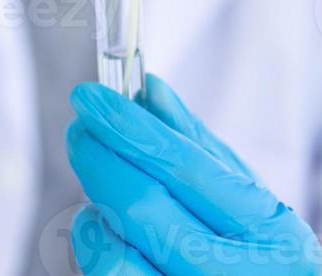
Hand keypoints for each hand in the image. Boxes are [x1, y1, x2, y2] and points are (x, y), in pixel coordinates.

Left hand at [67, 74, 320, 273]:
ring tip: (97, 186)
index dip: (128, 127)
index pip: (182, 166)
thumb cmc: (260, 249)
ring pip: (116, 255)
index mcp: (268, 230)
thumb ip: (196, 143)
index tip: (90, 97)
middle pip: (143, 207)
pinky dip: (96, 245)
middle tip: (79, 131)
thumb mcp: (249, 195)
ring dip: (95, 210)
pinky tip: (103, 226)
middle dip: (99, 158)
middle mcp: (236, 275)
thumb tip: (148, 90)